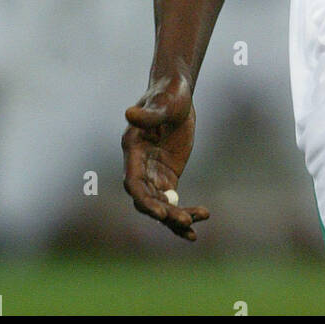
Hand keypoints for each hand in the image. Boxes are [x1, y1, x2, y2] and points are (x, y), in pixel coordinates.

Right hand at [122, 73, 209, 240]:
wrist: (177, 94)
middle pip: (147, 198)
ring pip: (160, 204)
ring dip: (175, 217)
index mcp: (133, 149)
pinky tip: (195, 229)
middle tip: (185, 221)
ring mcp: (153, 174)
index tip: (160, 212)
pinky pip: (172, 201)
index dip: (144, 198)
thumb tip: (129, 113)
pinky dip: (181, 215)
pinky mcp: (167, 177)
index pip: (133, 182)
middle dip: (163, 212)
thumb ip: (149, 113)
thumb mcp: (163, 103)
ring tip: (195, 225)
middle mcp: (139, 166)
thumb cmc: (168, 94)